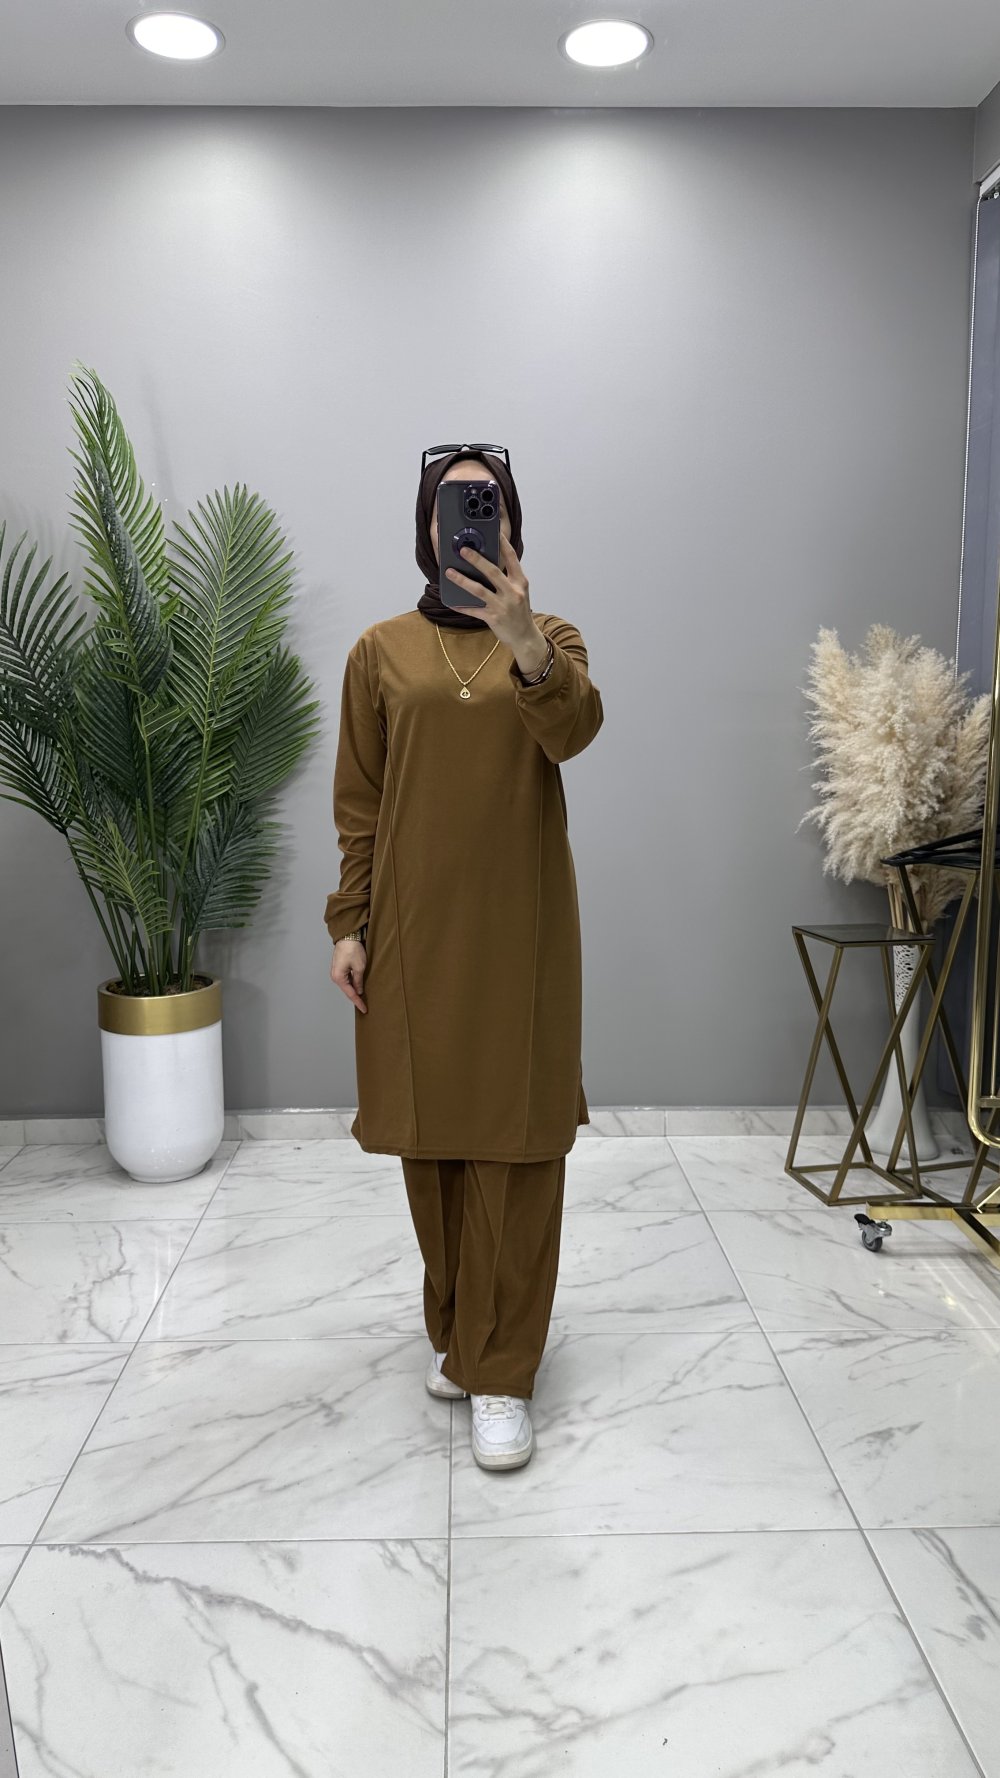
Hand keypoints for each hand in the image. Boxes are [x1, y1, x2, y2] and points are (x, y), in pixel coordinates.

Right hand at [330, 939, 366, 1011]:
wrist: (347, 936)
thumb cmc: (352, 950)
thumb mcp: (359, 968)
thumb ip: (359, 981)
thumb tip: (359, 991)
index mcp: (339, 978)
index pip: (350, 994)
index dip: (358, 1002)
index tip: (364, 1009)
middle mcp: (335, 976)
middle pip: (347, 991)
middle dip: (356, 998)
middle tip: (364, 1006)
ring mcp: (336, 972)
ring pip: (347, 985)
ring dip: (354, 990)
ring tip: (363, 998)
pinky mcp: (339, 968)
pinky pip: (346, 979)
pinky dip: (352, 984)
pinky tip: (358, 987)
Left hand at [444, 533, 534, 650]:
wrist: (525, 637)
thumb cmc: (519, 611)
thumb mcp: (518, 591)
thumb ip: (506, 578)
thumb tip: (485, 564)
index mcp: (520, 582)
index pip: (512, 558)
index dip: (503, 543)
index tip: (494, 531)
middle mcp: (513, 592)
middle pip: (492, 572)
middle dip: (476, 559)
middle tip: (463, 549)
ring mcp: (503, 606)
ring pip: (479, 590)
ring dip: (462, 580)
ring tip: (449, 572)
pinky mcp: (493, 618)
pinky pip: (473, 610)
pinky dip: (461, 606)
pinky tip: (451, 601)